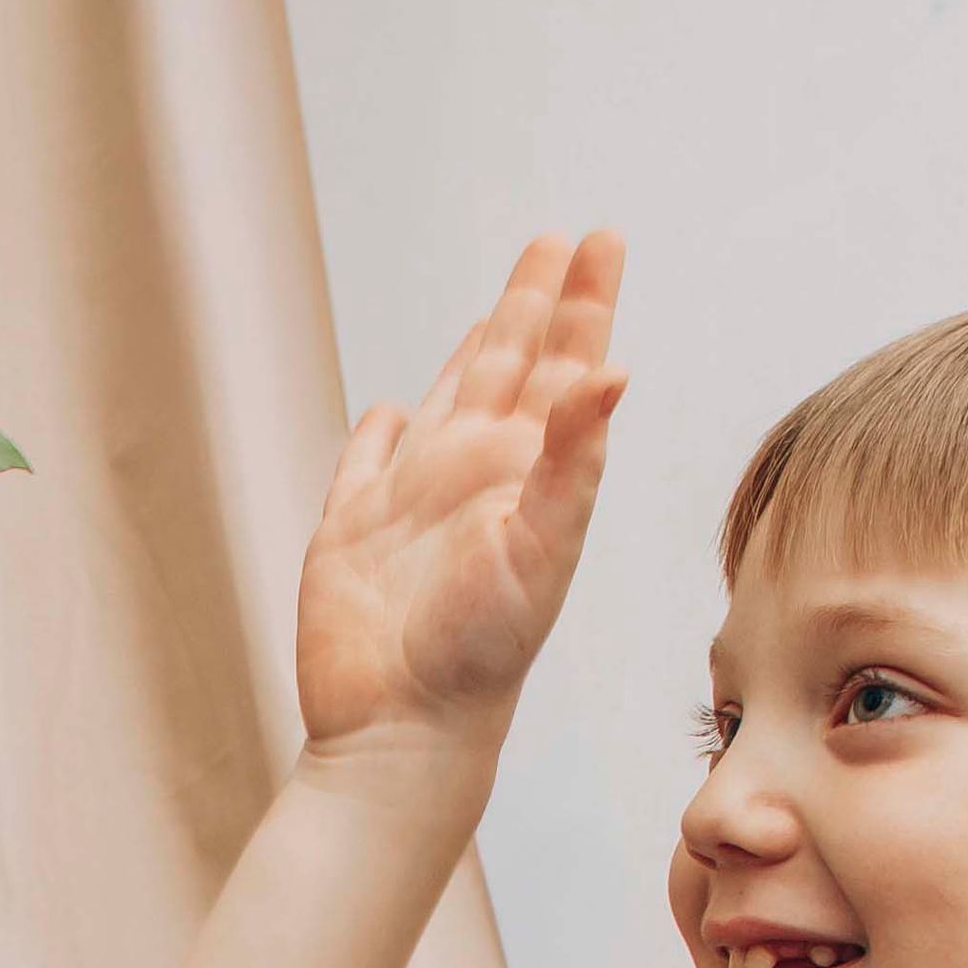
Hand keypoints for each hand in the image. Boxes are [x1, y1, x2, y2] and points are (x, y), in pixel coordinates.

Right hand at [294, 232, 626, 754]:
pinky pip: (369, 462)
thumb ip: (573, 457)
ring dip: (474, 351)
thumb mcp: (541, 547)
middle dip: (537, 302)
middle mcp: (476, 475)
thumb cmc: (481, 654)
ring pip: (450, 401)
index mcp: (526, 471)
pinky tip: (388, 414)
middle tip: (562, 239)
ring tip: (498, 306)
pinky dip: (379, 434)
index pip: (564, 367)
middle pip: (512, 366)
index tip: (602, 240)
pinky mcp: (353, 530)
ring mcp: (415, 501)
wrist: (401, 729)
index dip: (582, 303)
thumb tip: (614, 369)